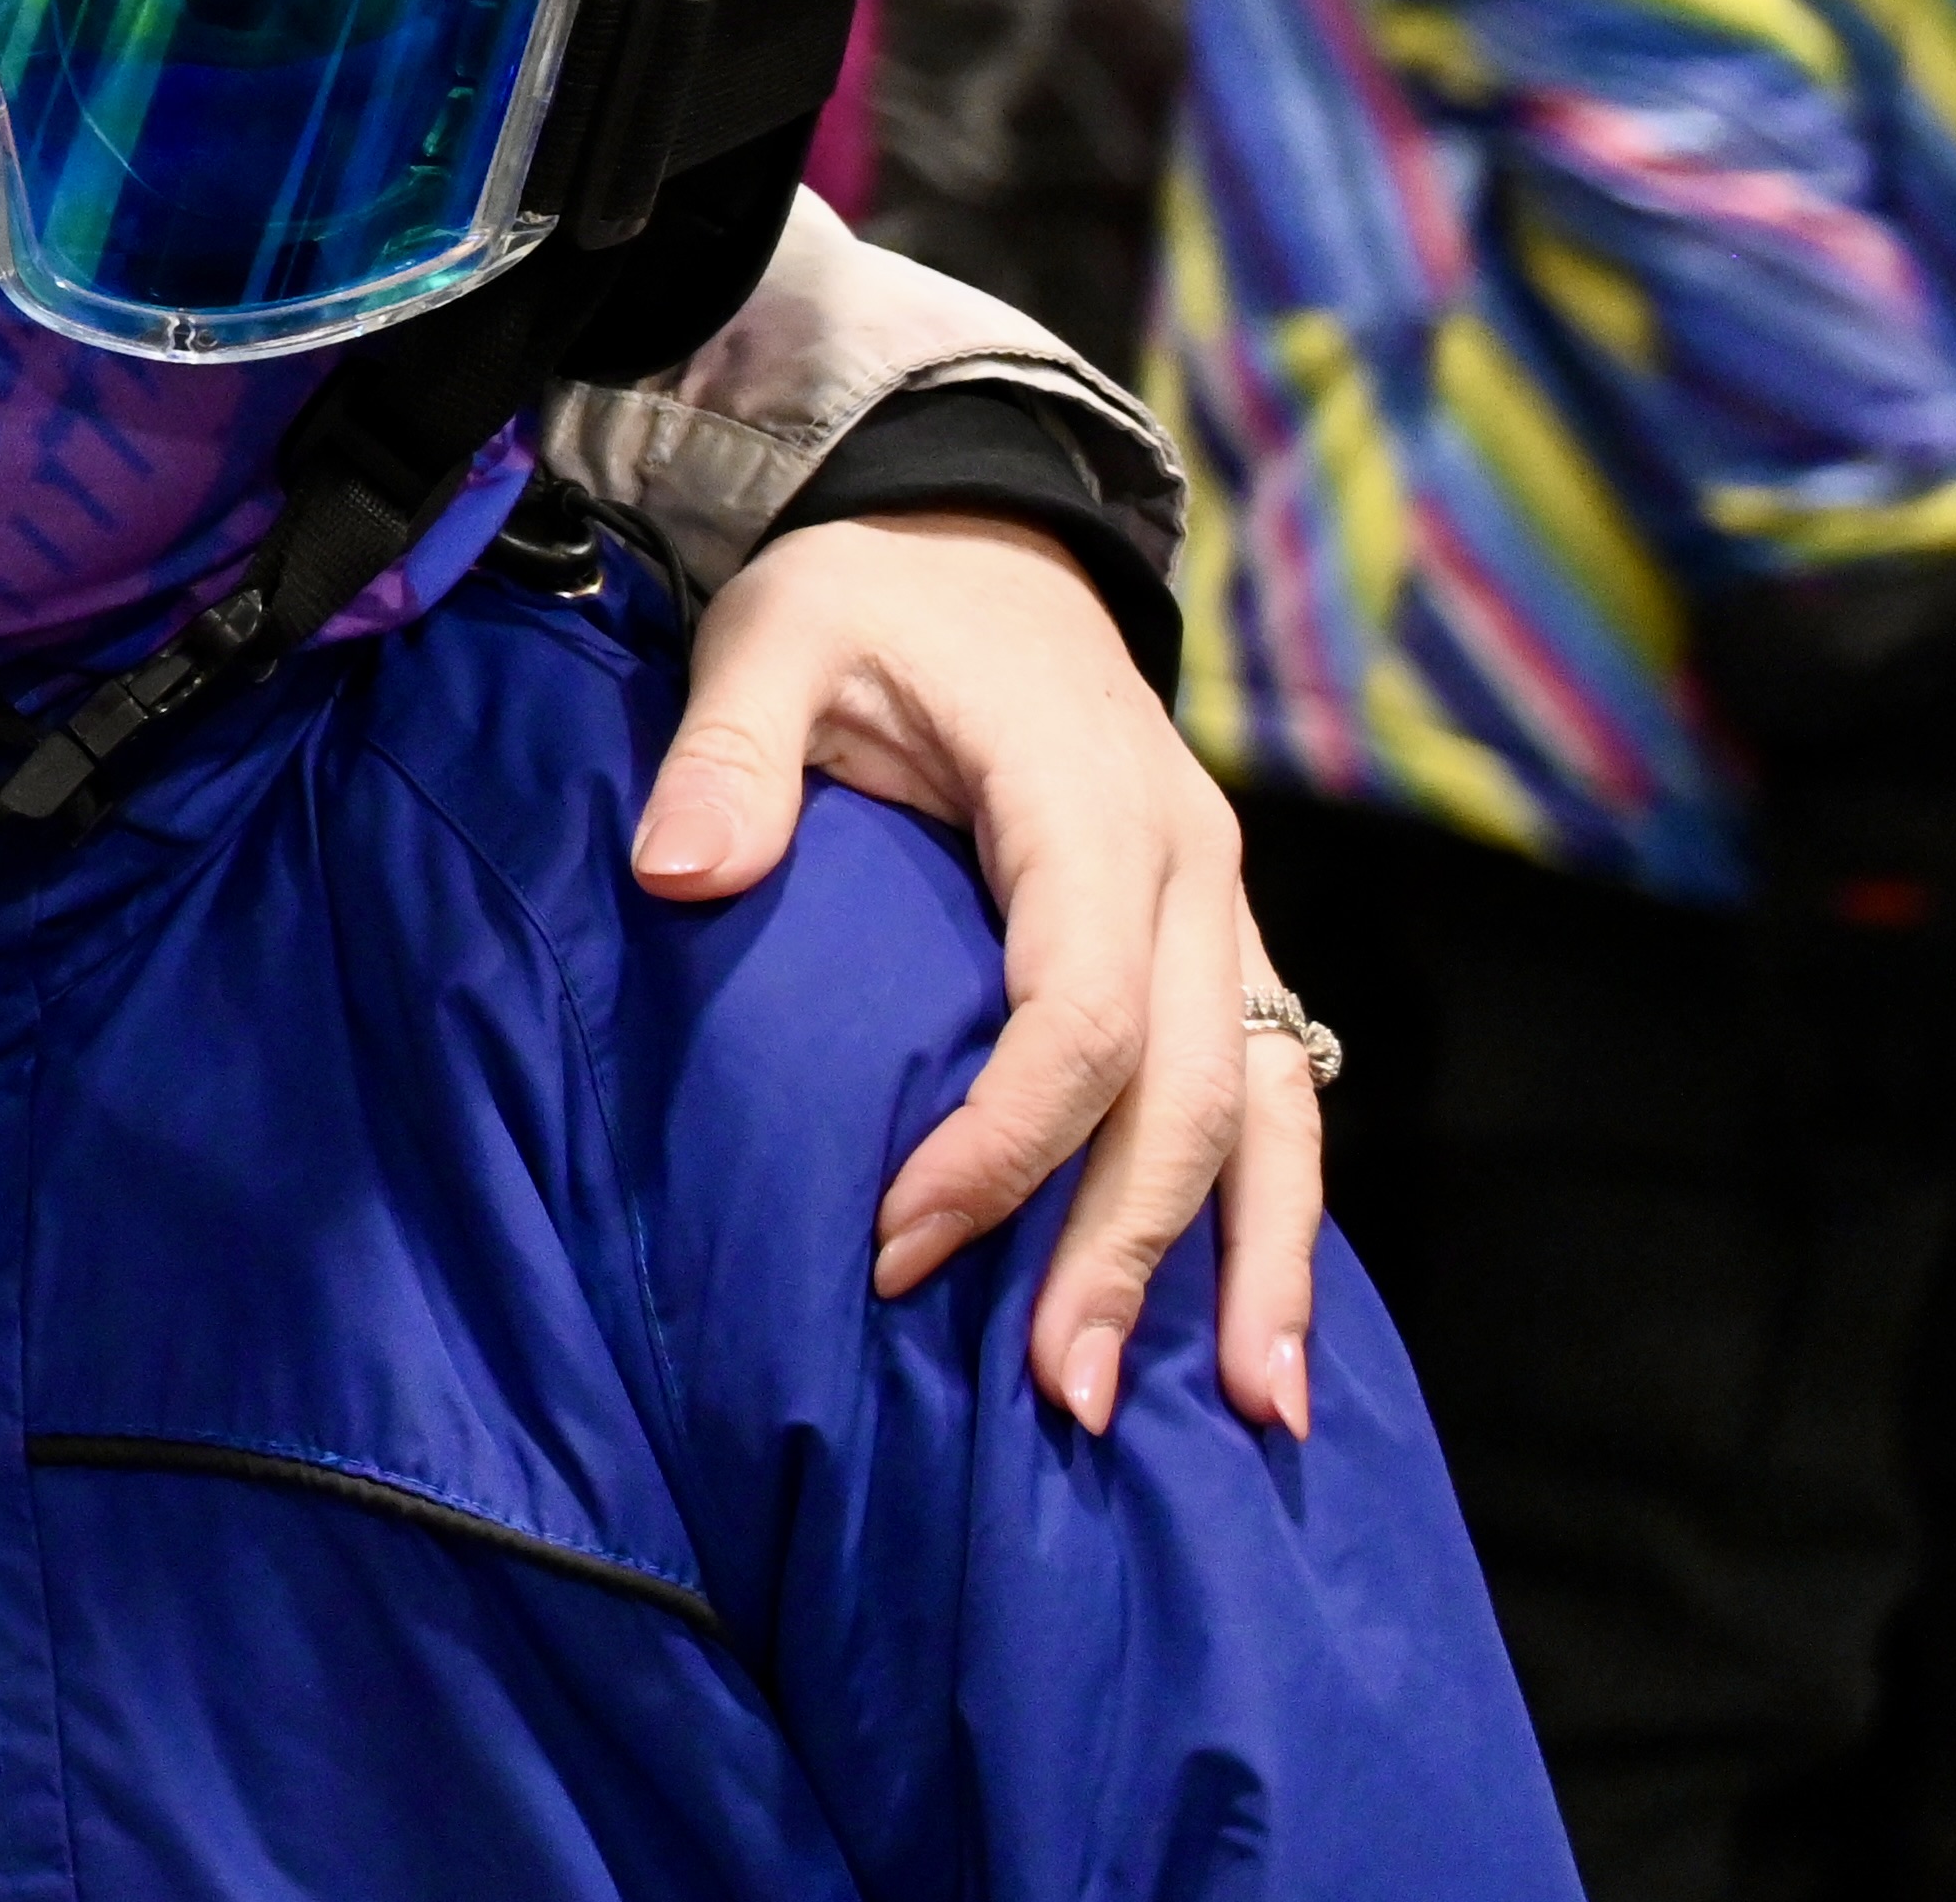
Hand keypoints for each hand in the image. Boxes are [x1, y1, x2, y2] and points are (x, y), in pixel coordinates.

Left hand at [632, 509, 1312, 1438]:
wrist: (978, 535)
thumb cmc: (870, 595)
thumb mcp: (777, 632)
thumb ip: (731, 753)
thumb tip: (678, 876)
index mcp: (1090, 803)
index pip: (1078, 1010)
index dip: (1003, 1142)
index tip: (897, 1243)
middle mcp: (1191, 869)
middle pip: (1192, 1092)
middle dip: (1130, 1249)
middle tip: (1061, 1398)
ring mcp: (1223, 911)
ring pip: (1276, 1108)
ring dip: (1262, 1265)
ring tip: (1256, 1420)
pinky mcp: (1218, 945)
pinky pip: (1275, 1090)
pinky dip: (1277, 1211)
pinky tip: (1268, 1331)